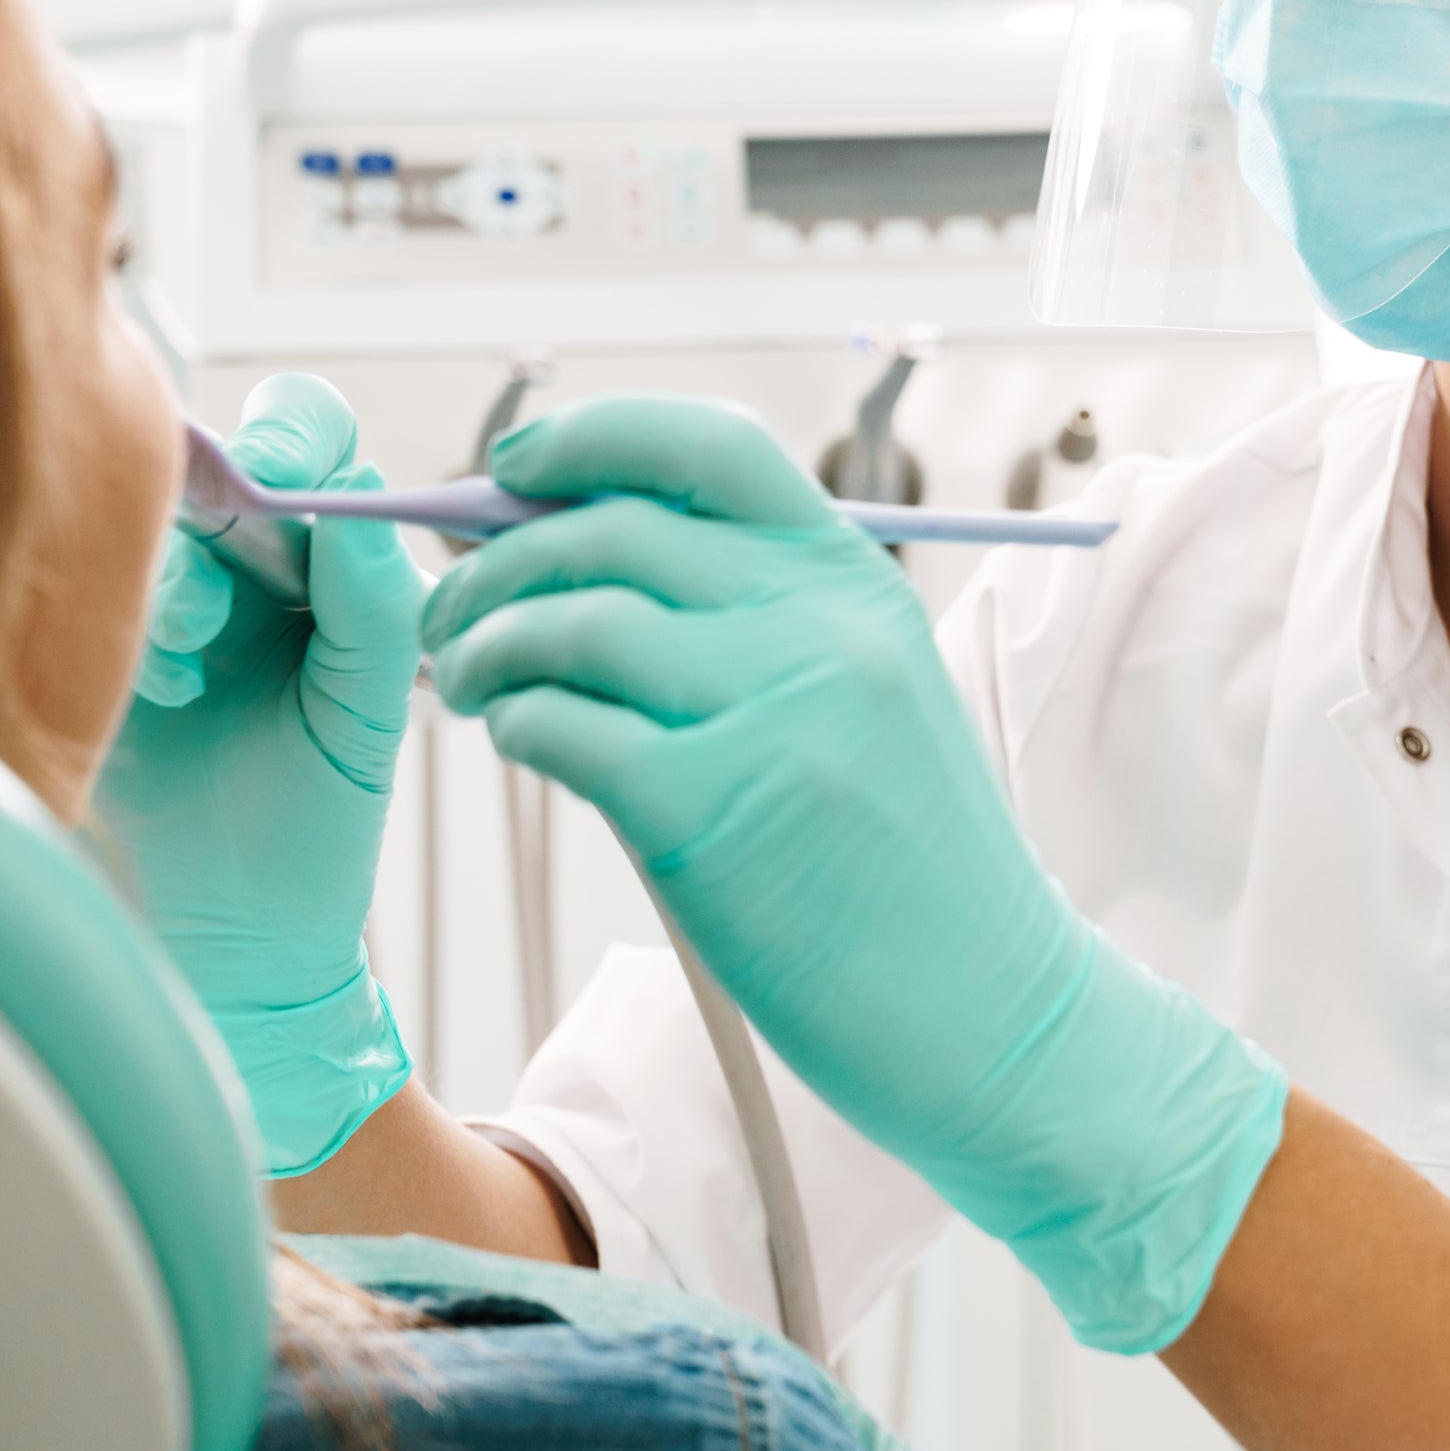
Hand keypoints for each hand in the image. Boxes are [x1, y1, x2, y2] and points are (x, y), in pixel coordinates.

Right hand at [98, 374, 424, 1177]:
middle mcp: (237, 558)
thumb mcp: (366, 712)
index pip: (310, 438)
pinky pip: (94, 595)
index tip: (293, 477)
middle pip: (216, 453)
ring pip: (150, 525)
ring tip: (201, 646)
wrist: (243, 925)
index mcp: (318, 555)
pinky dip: (139, 631)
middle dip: (228, 480)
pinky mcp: (96, 645)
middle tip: (243, 514)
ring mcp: (161, 596)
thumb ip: (373, 607)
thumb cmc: (319, 815)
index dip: (297, 434)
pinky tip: (171, 692)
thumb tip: (356, 502)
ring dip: (183, 573)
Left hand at [418, 397, 1284, 1352]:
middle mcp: (817, 626)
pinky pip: (564, 726)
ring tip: (473, 685)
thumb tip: (584, 562)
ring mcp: (769, 713)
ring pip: (570, 621)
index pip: (707, 445)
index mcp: (856, 583)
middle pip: (611, 528)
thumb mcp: (870, 703)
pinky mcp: (711, 811)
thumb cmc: (915, 873)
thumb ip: (761, 626)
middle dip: (498, 559)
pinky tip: (520, 742)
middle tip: (455, 611)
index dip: (591, 437)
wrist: (994, 1013)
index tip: (514, 462)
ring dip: (488, 645)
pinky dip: (518, 724)